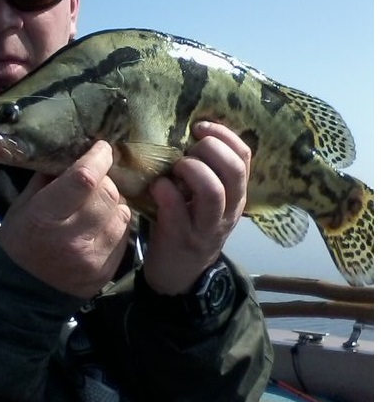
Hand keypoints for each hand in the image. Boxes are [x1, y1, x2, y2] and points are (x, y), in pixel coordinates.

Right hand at [0, 141, 131, 299]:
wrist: (22, 294)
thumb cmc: (21, 240)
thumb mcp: (24, 204)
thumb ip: (50, 178)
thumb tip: (78, 151)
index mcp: (45, 216)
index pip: (84, 178)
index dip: (98, 158)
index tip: (102, 148)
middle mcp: (71, 238)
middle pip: (108, 194)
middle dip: (106, 179)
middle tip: (97, 179)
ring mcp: (92, 257)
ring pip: (121, 213)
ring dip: (114, 202)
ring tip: (99, 203)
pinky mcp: (106, 270)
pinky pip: (124, 235)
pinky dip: (116, 223)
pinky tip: (101, 224)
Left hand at [142, 121, 250, 294]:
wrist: (178, 274)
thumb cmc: (188, 223)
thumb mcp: (205, 199)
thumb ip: (206, 171)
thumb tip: (187, 132)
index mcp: (235, 194)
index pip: (244, 156)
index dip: (224, 135)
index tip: (199, 126)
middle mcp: (228, 210)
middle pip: (233, 171)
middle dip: (209, 149)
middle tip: (188, 149)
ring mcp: (207, 227)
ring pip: (213, 191)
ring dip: (192, 170)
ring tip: (175, 168)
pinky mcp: (183, 239)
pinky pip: (177, 210)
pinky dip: (165, 191)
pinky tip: (156, 187)